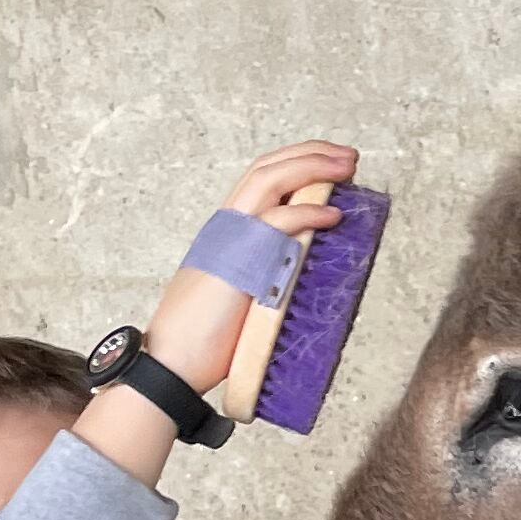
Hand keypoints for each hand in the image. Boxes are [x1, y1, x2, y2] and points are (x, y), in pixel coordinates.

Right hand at [139, 141, 357, 393]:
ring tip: (347, 165)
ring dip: (312, 167)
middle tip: (348, 155)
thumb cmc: (205, 341)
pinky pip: (277, 223)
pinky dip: (308, 213)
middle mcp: (226, 228)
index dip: (295, 164)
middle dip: (310, 154)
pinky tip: (335, 214)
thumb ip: (267, 275)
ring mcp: (229, 241)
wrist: (171, 365)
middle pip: (266, 169)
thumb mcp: (241, 296)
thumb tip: (302, 275)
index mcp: (227, 233)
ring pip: (269, 180)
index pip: (260, 180)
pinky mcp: (237, 261)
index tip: (331, 164)